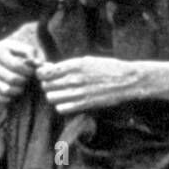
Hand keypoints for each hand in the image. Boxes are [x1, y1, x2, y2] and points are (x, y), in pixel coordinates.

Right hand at [0, 33, 36, 101]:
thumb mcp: (11, 45)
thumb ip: (27, 50)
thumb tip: (39, 62)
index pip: (17, 66)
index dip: (28, 70)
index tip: (31, 70)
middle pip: (13, 79)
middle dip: (25, 81)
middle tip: (26, 79)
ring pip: (6, 91)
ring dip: (18, 90)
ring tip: (20, 86)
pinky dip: (7, 98)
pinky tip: (11, 93)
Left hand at [36, 58, 168, 114]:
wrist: (127, 80)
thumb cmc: (107, 68)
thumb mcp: (87, 60)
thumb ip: (68, 66)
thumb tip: (48, 68)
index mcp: (74, 64)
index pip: (45, 72)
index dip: (41, 74)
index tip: (45, 75)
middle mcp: (74, 78)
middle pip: (46, 86)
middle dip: (47, 85)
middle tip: (54, 84)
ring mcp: (78, 92)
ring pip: (51, 98)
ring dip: (54, 96)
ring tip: (62, 93)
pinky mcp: (84, 104)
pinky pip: (61, 108)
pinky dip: (62, 106)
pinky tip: (68, 102)